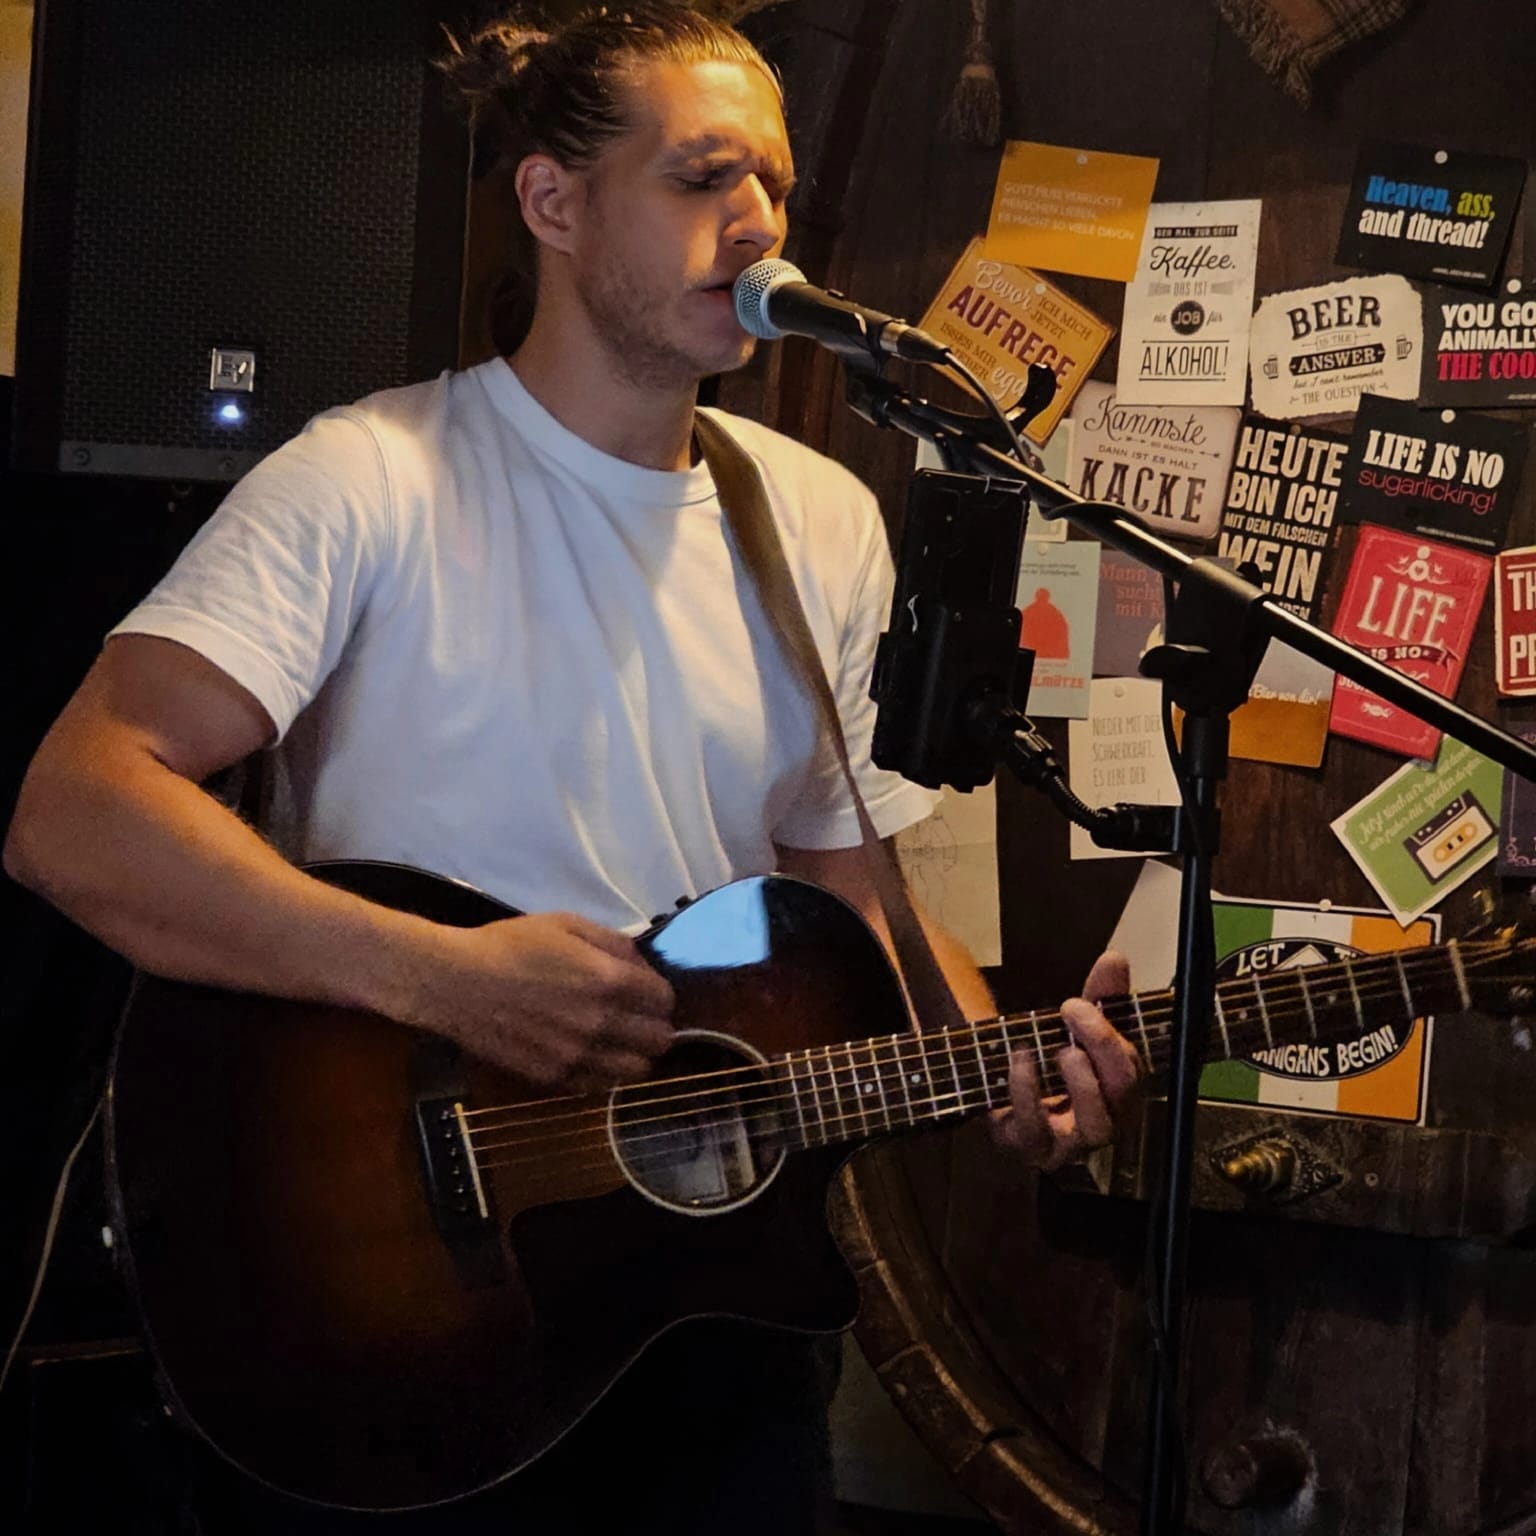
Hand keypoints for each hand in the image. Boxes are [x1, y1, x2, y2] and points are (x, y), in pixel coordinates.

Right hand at [418, 912, 674, 1091]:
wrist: (457, 982)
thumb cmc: (511, 945)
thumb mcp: (568, 924)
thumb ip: (615, 944)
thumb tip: (642, 966)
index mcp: (609, 981)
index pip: (664, 1001)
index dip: (659, 994)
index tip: (645, 991)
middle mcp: (601, 1024)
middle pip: (659, 1041)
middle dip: (655, 1027)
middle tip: (638, 1018)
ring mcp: (578, 1056)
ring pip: (636, 1072)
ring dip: (635, 1056)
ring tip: (619, 1042)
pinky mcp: (553, 1079)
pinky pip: (599, 1086)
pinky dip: (603, 1073)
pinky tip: (590, 1055)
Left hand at [990, 950, 1139, 1168]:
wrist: (998, 1089)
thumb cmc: (1048, 1059)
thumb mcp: (1074, 1023)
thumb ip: (1098, 994)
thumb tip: (1115, 958)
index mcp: (1120, 1087)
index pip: (1135, 1065)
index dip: (1113, 1033)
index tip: (1079, 1000)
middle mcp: (1106, 1118)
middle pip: (1125, 1093)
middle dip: (1103, 1046)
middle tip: (1073, 1009)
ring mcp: (1071, 1140)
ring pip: (1098, 1126)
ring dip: (1082, 1083)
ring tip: (1062, 1050)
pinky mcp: (1032, 1148)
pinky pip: (1037, 1131)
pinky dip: (1028, 1091)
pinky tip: (1021, 1059)